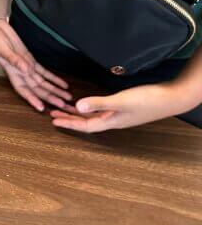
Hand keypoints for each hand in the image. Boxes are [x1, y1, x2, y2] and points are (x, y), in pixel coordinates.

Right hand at [0, 16, 73, 111]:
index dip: (32, 99)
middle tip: (64, 106)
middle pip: (37, 88)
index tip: (41, 108)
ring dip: (54, 89)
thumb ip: (14, 60)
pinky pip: (43, 70)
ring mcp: (26, 65)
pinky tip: (63, 84)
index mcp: (11, 71)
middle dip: (50, 97)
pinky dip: (53, 77)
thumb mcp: (1, 49)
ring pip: (43, 81)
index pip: (23, 89)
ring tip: (67, 98)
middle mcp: (20, 71)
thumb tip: (26, 70)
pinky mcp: (29, 57)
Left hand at [50, 83, 189, 132]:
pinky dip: (90, 107)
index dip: (68, 123)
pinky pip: (101, 110)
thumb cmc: (148, 100)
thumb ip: (99, 103)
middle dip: (69, 118)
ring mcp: (120, 115)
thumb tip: (77, 107)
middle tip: (52, 113)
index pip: (85, 126)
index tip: (52, 120)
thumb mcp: (121, 101)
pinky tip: (87, 103)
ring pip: (93, 116)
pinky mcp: (124, 107)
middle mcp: (113, 120)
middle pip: (86, 122)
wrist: (172, 98)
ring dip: (78, 113)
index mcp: (111, 121)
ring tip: (63, 108)